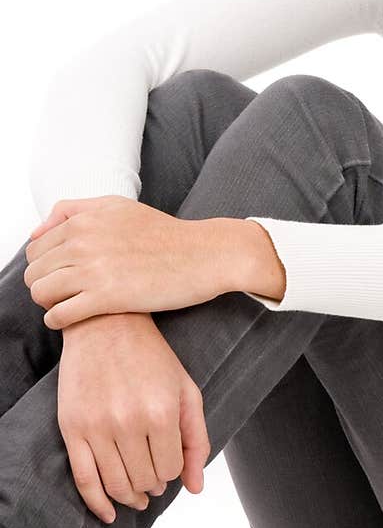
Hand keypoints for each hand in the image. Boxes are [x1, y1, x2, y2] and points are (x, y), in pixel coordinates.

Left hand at [23, 195, 221, 328]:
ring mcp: (93, 270)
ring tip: (69, 305)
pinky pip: (59, 315)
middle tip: (66, 292)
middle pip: (34, 272)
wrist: (203, 255)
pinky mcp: (106, 298)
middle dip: (44, 284)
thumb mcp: (118, 207)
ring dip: (49, 303)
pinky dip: (58, 321)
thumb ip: (74, 210)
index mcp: (84, 220)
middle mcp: (83, 242)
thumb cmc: (164, 234)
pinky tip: (72, 319)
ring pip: (41, 293)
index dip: (44, 265)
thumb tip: (38, 230)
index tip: (60, 274)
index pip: (35, 248)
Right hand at [58, 313, 210, 523]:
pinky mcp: (71, 428)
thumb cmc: (152, 357)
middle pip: (145, 480)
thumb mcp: (186, 391)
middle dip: (153, 484)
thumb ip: (196, 440)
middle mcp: (129, 422)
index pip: (170, 469)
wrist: (106, 326)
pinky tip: (110, 513)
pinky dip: (97, 504)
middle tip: (153, 476)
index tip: (169, 463)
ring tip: (138, 494)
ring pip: (117, 485)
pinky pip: (84, 479)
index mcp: (161, 412)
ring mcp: (97, 427)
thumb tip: (195, 487)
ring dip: (131, 496)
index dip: (172, 471)